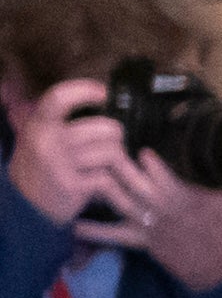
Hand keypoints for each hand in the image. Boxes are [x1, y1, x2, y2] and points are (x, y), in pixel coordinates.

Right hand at [6, 78, 129, 232]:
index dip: (85, 90)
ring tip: (110, 167)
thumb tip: (99, 97)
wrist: (26, 207)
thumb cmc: (40, 168)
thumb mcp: (40, 138)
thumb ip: (61, 121)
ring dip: (118, 161)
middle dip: (117, 136)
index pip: (60, 98)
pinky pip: (108, 178)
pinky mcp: (72, 186)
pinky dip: (113, 184)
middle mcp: (47, 141)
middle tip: (114, 144)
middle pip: (105, 129)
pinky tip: (106, 187)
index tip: (104, 92)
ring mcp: (58, 164)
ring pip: (111, 153)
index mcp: (39, 124)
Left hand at [74, 133, 221, 292]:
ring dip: (103, 184)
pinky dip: (94, 230)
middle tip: (105, 146)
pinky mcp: (141, 240)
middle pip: (134, 183)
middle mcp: (163, 210)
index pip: (164, 176)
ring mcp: (149, 226)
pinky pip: (114, 235)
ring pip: (120, 201)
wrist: (220, 273)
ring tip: (89, 166)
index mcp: (188, 200)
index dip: (151, 162)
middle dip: (118, 164)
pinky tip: (74, 221)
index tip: (142, 148)